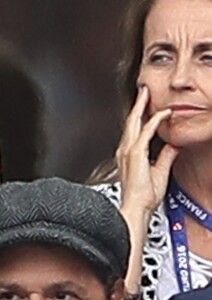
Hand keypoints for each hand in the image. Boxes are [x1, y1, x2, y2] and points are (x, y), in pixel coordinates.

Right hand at [116, 86, 178, 293]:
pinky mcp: (135, 154)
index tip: (147, 107)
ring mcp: (128, 152)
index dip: (140, 118)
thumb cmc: (143, 197)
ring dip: (141, 107)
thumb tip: (173, 147)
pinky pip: (145, 132)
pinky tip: (162, 113)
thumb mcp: (159, 172)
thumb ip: (165, 157)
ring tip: (146, 94)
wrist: (136, 208)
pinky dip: (154, 121)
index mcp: (129, 156)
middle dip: (137, 106)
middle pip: (131, 123)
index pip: (134, 132)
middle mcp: (125, 152)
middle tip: (143, 91)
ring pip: (134, 123)